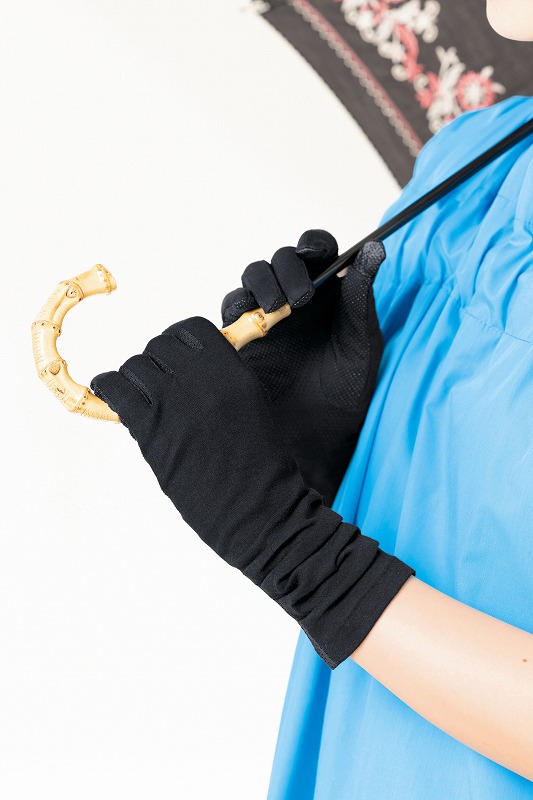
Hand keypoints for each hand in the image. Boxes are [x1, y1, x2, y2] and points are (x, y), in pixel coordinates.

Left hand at [91, 316, 412, 668]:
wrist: (262, 512)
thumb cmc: (263, 469)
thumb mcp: (253, 409)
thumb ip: (224, 383)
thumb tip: (187, 373)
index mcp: (233, 371)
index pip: (190, 329)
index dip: (178, 343)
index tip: (175, 360)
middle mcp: (204, 379)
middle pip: (160, 345)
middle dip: (156, 362)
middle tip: (157, 385)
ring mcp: (176, 402)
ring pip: (136, 365)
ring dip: (134, 378)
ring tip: (138, 398)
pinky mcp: (152, 430)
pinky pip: (117, 389)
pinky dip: (110, 388)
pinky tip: (113, 396)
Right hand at [221, 231, 385, 504]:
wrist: (317, 437)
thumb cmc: (347, 390)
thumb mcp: (361, 342)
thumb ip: (362, 297)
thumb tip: (375, 248)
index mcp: (329, 292)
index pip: (318, 251)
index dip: (314, 244)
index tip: (317, 252)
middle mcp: (296, 298)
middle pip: (281, 260)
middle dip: (287, 269)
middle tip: (302, 298)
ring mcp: (267, 317)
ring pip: (253, 278)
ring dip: (262, 283)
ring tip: (278, 310)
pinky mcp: (242, 337)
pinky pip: (232, 309)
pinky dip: (237, 307)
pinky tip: (252, 320)